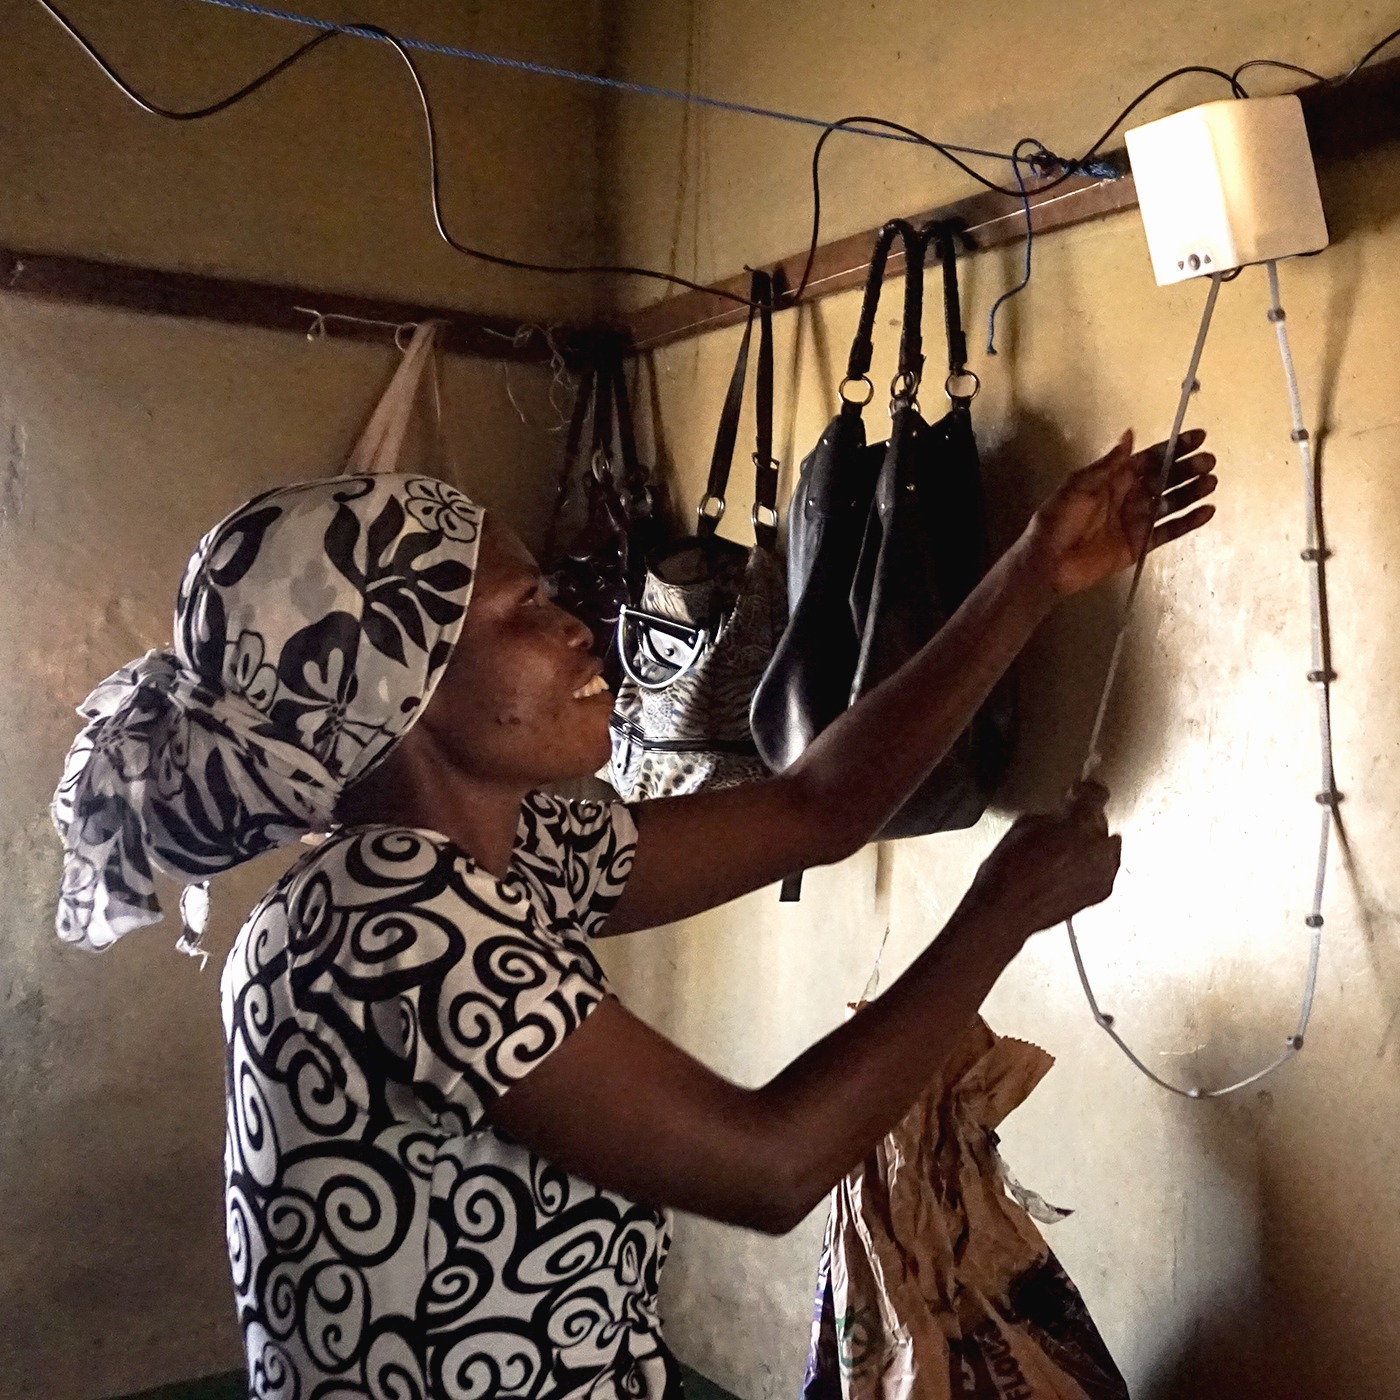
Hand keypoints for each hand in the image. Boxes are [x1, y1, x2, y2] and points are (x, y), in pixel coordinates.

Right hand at [964, 782, 1121, 944]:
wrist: (1006, 910)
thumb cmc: (1007, 874)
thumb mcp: (1023, 827)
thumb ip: (1051, 816)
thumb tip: (1059, 816)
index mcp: (1079, 825)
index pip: (1097, 795)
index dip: (1086, 789)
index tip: (1080, 790)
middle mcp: (1098, 848)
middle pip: (1102, 823)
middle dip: (1085, 821)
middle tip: (1066, 823)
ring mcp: (1102, 872)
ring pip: (1107, 847)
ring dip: (1091, 844)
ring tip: (1068, 847)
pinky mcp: (1101, 891)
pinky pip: (1104, 869)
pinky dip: (1091, 865)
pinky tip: (1070, 867)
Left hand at [1021, 429, 1216, 595]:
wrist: (1048, 562)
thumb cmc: (1058, 520)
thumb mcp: (1079, 485)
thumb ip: (1108, 464)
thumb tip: (1130, 433)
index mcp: (1111, 479)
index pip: (1148, 460)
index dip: (1172, 449)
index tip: (1197, 437)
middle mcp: (1127, 497)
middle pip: (1163, 479)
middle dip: (1186, 469)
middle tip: (1208, 461)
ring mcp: (1135, 521)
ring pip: (1169, 503)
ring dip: (1190, 492)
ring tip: (1211, 482)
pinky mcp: (1139, 545)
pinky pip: (1168, 531)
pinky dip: (1188, 522)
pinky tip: (1207, 511)